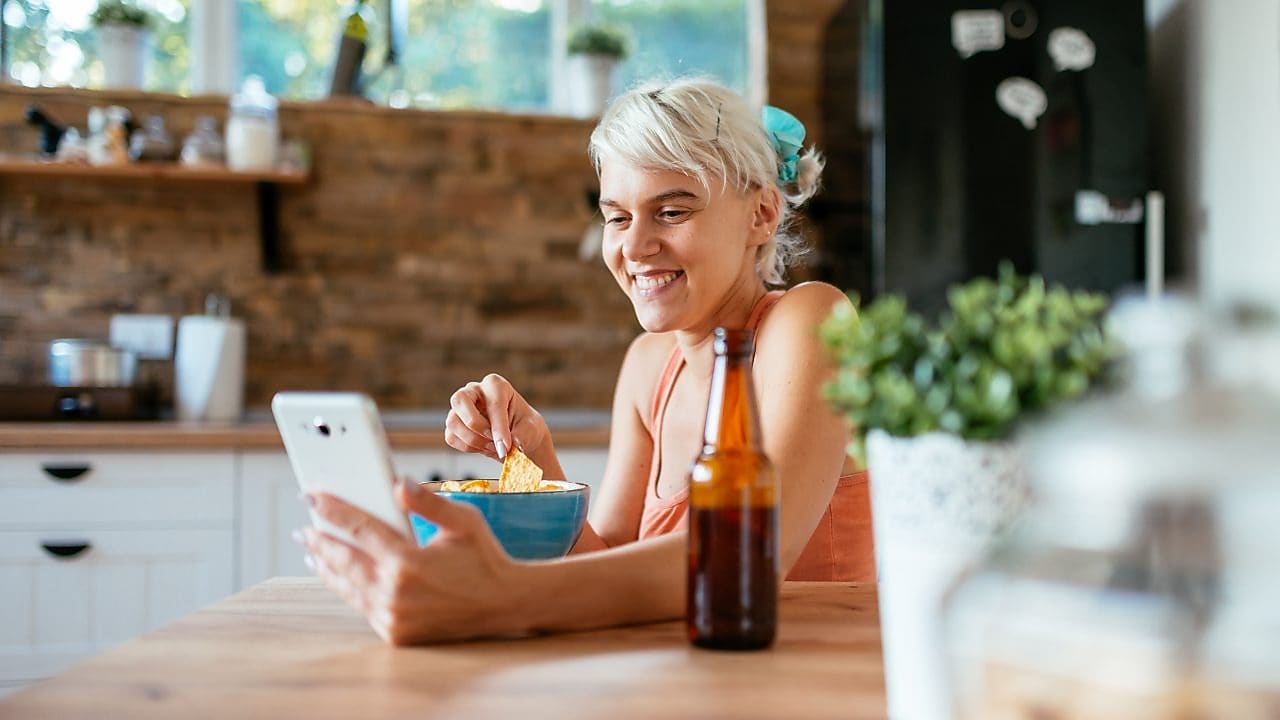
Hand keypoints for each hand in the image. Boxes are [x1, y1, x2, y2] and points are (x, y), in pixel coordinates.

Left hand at [299, 478, 531, 644]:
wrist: (505, 605)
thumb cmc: (485, 558)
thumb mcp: (464, 522)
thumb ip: (427, 502)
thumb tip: (397, 483)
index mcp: (409, 563)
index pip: (360, 529)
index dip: (332, 510)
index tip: (311, 495)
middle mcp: (395, 594)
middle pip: (343, 561)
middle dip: (319, 542)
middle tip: (302, 528)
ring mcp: (393, 618)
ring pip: (348, 588)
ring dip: (327, 568)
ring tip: (312, 552)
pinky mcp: (396, 633)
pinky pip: (363, 606)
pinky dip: (348, 589)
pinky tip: (341, 576)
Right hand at [445, 373, 549, 461]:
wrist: (518, 434)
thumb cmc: (524, 425)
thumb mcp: (531, 428)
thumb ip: (522, 435)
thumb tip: (512, 444)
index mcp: (496, 385)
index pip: (493, 403)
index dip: (499, 428)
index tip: (505, 448)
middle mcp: (474, 390)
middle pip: (459, 400)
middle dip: (477, 426)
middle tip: (494, 443)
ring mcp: (461, 407)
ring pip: (453, 422)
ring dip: (473, 441)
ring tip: (493, 448)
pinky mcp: (454, 423)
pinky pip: (451, 437)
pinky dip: (468, 447)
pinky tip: (484, 448)